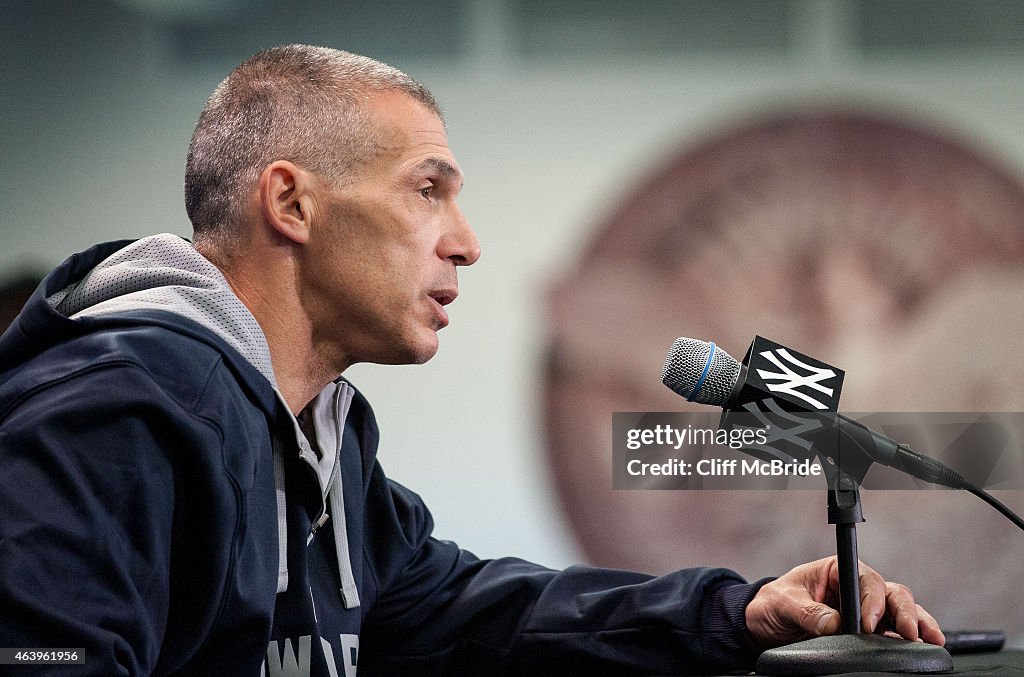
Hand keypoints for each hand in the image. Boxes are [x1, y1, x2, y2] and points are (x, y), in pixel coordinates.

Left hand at [745, 556, 944, 647]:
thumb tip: (833, 624)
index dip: (873, 600)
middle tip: (908, 633)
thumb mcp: (784, 604)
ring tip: (930, 639)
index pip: (865, 579)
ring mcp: (864, 609)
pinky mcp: (866, 631)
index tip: (869, 623)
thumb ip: (808, 612)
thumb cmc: (773, 604)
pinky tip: (923, 646)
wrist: (763, 622)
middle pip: (891, 594)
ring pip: (900, 611)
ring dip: (917, 623)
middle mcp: (856, 588)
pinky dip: (910, 638)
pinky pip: (894, 631)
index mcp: (837, 571)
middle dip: (904, 612)